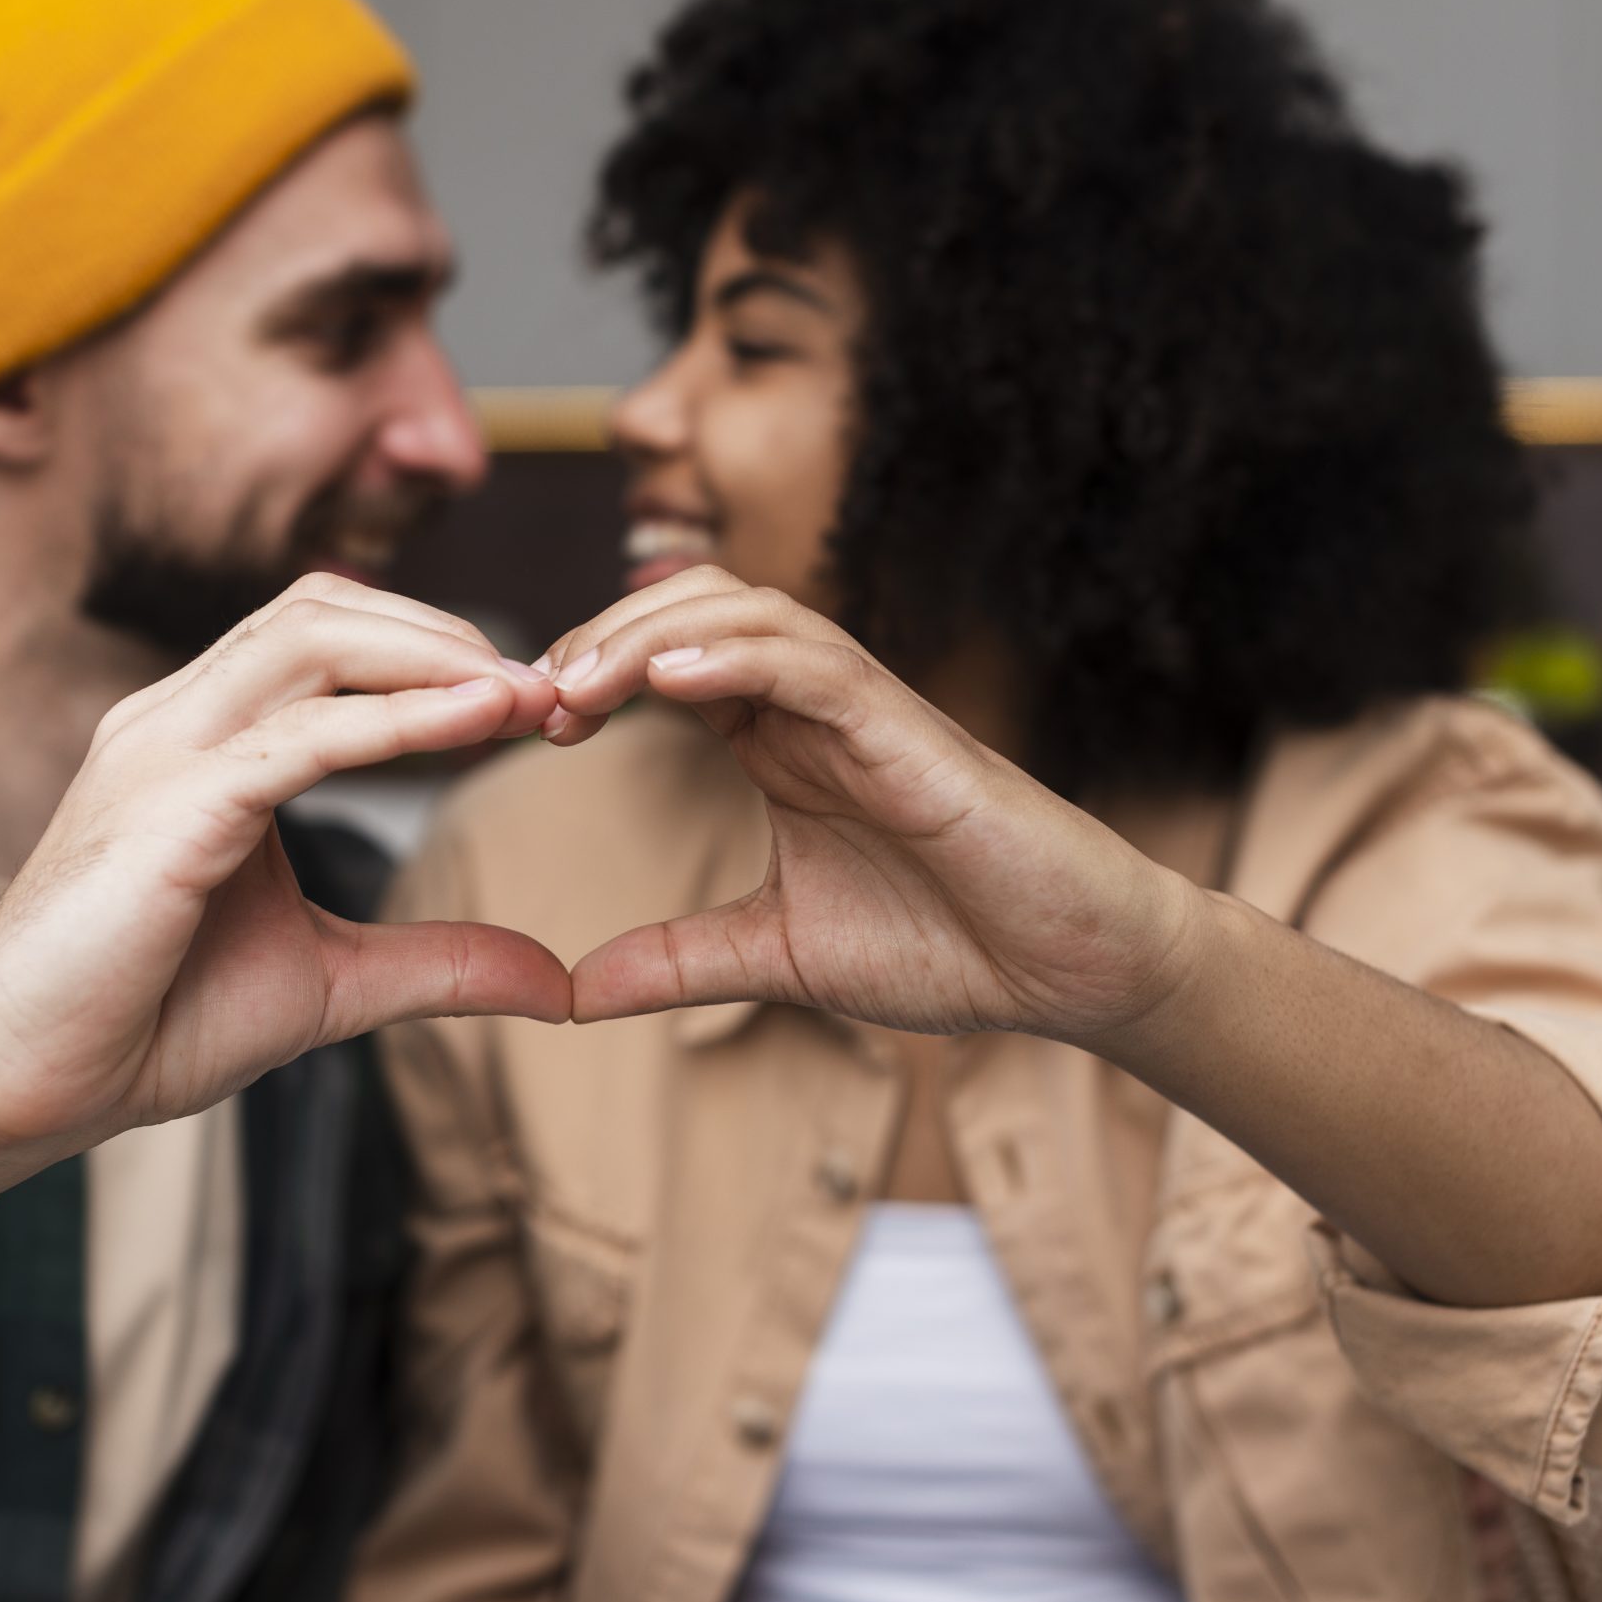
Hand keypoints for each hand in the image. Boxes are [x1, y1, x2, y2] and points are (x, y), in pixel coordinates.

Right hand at [0, 575, 569, 1152]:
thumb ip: (438, 963)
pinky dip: (395, 720)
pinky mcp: (163, 810)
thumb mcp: (329, 982)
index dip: (439, 652)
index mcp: (205, 741)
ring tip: (529, 693)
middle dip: (450, 636)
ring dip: (434, 656)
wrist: (18, 1087)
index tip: (539, 702)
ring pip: (310, 638)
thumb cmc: (144, 1024)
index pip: (330, 639)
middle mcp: (176, 721)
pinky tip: (477, 723)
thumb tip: (554, 980)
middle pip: (327, 610)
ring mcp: (161, 753)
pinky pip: (294, 736)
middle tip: (555, 688)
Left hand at [538, 567, 1209, 1038]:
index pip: (668, 657)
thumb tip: (568, 996)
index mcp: (780, 741)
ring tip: (579, 685)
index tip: (530, 725)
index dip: (590, 671)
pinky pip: (816, 665)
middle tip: (533, 700)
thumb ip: (677, 961)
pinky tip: (670, 678)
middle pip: (693, 606)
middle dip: (602, 635)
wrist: (1072, 974)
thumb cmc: (949, 947)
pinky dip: (738, 657)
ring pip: (749, 610)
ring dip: (652, 634)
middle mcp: (816, 707)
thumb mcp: (777, 956)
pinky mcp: (913, 732)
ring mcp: (866, 710)